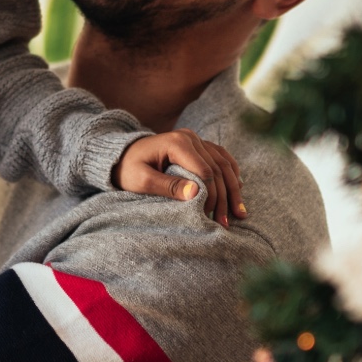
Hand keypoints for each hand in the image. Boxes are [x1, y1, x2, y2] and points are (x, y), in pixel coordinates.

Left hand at [114, 130, 245, 226]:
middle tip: (226, 223)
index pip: (205, 171)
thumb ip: (168, 186)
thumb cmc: (128, 169)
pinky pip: (221, 158)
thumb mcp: (141, 181)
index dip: (211, 196)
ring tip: (239, 213)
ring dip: (233, 189)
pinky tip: (238, 189)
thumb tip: (196, 193)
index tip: (209, 217)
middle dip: (225, 198)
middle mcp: (190, 137)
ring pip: (224, 164)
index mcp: (177, 143)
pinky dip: (231, 174)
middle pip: (218, 169)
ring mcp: (195, 139)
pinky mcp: (197, 145)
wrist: (121, 154)